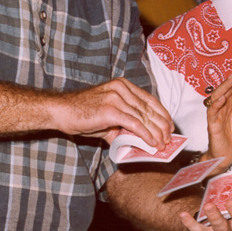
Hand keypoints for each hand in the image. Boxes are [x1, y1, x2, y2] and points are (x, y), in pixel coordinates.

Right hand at [51, 78, 172, 147]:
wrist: (62, 112)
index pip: (150, 99)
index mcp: (123, 86)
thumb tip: (139, 140)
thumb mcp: (108, 116)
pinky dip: (146, 135)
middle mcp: (122, 89)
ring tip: (162, 145)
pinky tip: (152, 143)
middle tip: (169, 139)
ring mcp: (116, 98)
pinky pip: (135, 124)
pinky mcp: (111, 110)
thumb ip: (123, 124)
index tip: (170, 126)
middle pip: (150, 109)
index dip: (162, 114)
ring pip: (144, 117)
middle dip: (162, 126)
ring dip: (156, 133)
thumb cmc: (82, 114)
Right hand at [206, 60, 231, 170]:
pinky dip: (216, 105)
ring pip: (218, 97)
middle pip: (226, 88)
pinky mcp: (213, 125)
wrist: (228, 156)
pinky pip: (212, 114)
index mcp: (230, 103)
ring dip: (225, 87)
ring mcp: (216, 115)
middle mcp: (222, 106)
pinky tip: (222, 98)